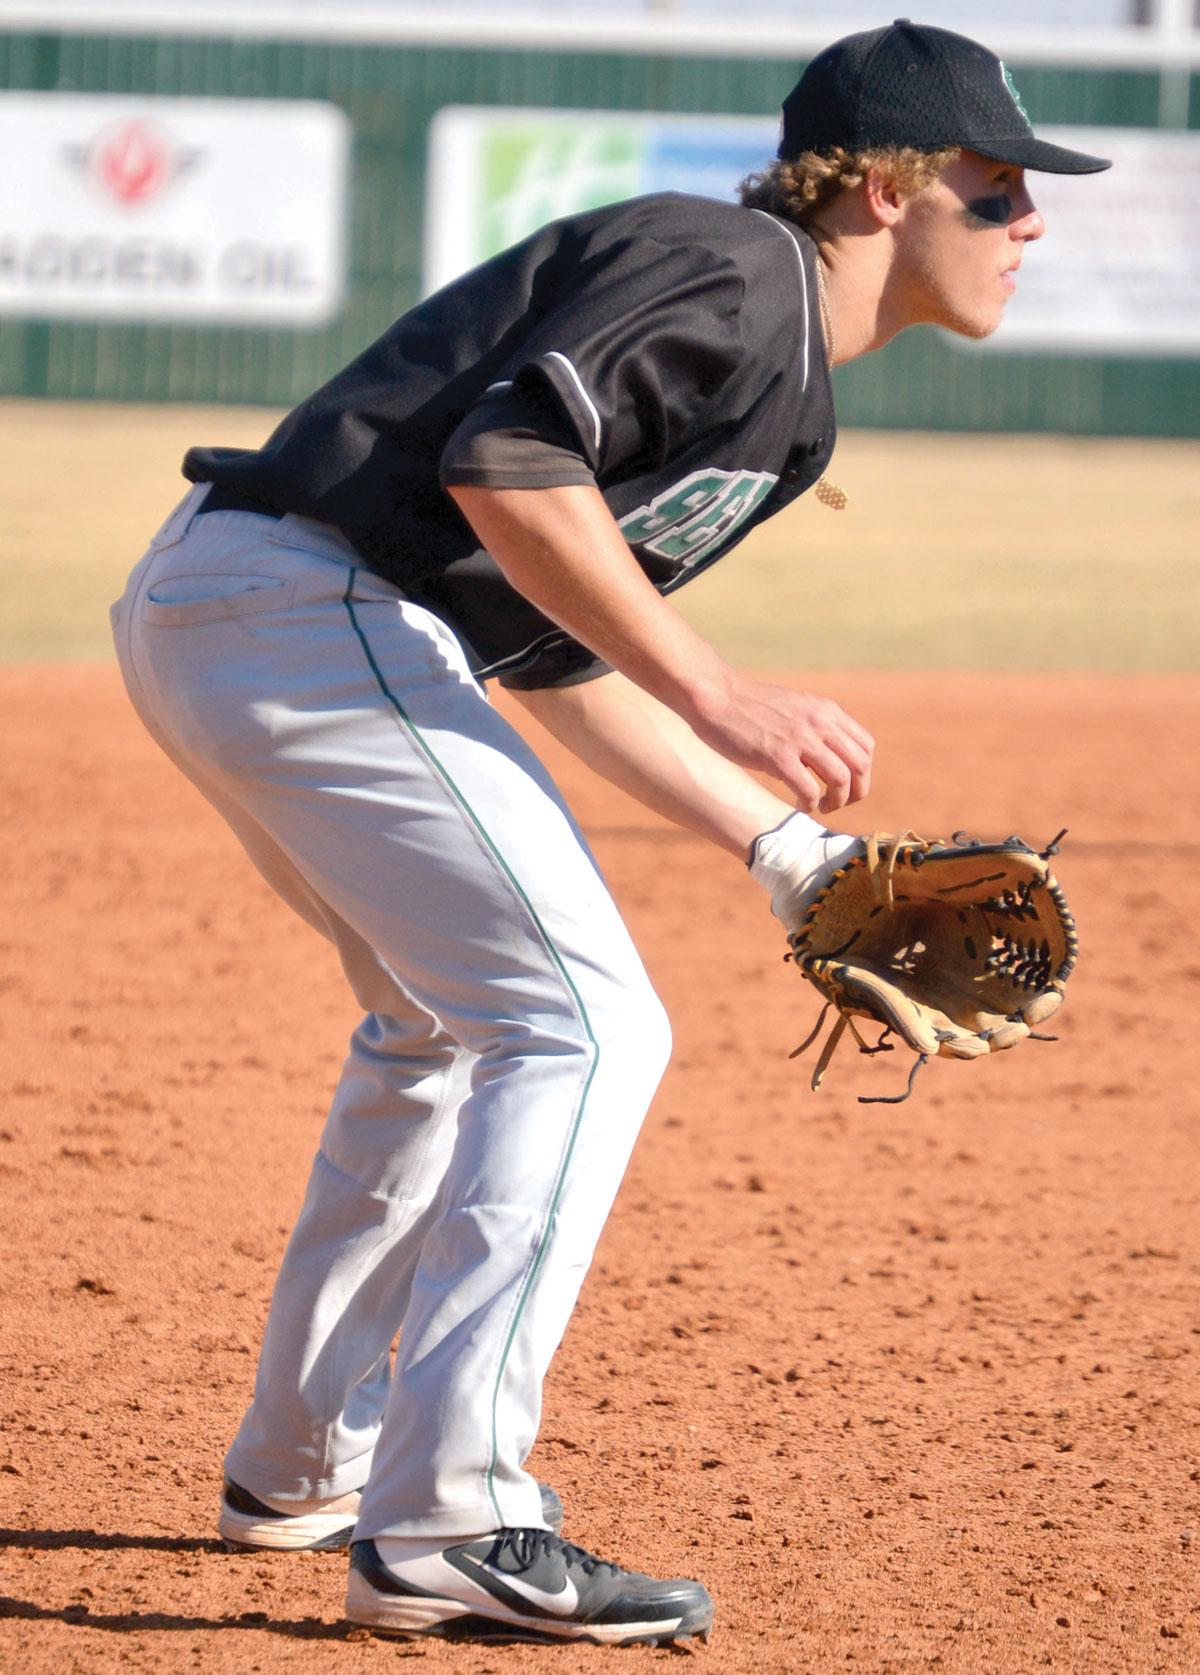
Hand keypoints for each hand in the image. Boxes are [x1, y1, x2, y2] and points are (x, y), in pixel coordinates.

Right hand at [688, 673, 872, 812]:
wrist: (717, 696)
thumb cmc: (749, 706)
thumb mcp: (795, 706)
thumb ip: (816, 724)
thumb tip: (828, 754)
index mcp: (826, 711)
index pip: (866, 747)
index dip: (861, 773)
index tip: (845, 785)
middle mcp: (819, 723)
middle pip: (860, 766)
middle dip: (855, 793)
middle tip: (836, 803)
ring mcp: (800, 739)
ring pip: (840, 780)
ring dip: (835, 801)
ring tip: (820, 806)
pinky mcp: (777, 756)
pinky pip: (809, 790)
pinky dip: (809, 804)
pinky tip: (798, 804)